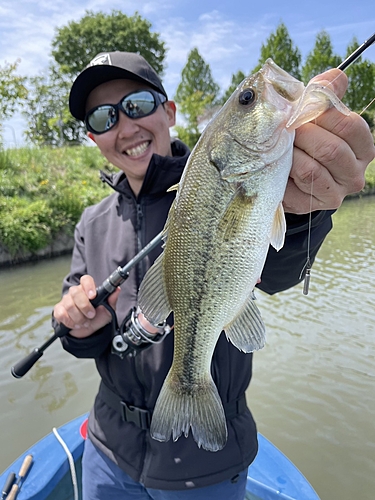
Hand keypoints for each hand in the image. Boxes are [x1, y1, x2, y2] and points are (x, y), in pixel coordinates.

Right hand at [53, 275, 120, 337]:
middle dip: (85, 306)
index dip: (88, 286)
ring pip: (69, 305)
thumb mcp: (108, 310)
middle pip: (76, 292)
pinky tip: (76, 324)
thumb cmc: (97, 318)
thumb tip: (117, 290)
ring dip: (79, 317)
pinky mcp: (59, 311)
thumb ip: (112, 300)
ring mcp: (66, 301)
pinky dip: (70, 322)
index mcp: (88, 289)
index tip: (93, 296)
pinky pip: (61, 314)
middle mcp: (75, 293)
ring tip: (85, 322)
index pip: (86, 280)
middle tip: (91, 315)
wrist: (88, 332)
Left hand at [284, 68, 374, 213]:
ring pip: (311, 169)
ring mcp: (335, 192)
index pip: (350, 126)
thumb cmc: (306, 141)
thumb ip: (326, 96)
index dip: (323, 114)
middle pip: (331, 150)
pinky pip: (294, 186)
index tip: (302, 108)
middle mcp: (354, 173)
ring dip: (291, 154)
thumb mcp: (316, 116)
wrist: (287, 177)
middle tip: (286, 128)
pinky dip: (284, 171)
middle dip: (303, 135)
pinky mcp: (312, 205)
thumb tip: (335, 76)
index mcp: (363, 147)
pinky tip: (278, 165)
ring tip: (280, 146)